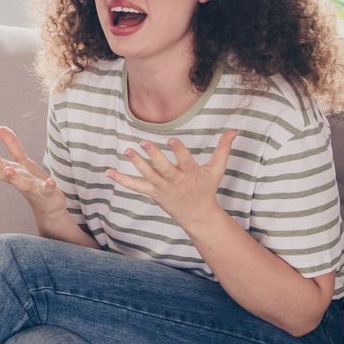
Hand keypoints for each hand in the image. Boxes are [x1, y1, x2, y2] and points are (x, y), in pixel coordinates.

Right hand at [0, 126, 68, 220]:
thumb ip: (11, 145)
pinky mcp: (47, 194)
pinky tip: (50, 181)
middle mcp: (19, 181)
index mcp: (12, 172)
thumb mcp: (21, 162)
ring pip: (22, 184)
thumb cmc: (32, 184)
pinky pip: (47, 190)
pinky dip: (48, 186)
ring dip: (15, 178)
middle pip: (5, 173)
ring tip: (9, 170)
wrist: (48, 208)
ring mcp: (32, 188)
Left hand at [106, 129, 237, 227]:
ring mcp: (162, 187)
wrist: (197, 215)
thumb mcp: (217, 168)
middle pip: (163, 167)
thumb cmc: (207, 188)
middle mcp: (175, 180)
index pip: (185, 160)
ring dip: (137, 163)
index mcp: (191, 173)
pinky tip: (109, 172)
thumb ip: (223, 148)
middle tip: (143, 142)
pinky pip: (135, 186)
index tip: (171, 140)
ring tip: (127, 150)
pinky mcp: (152, 192)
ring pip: (148, 175)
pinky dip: (122, 180)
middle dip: (153, 156)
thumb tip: (235, 129)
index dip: (178, 151)